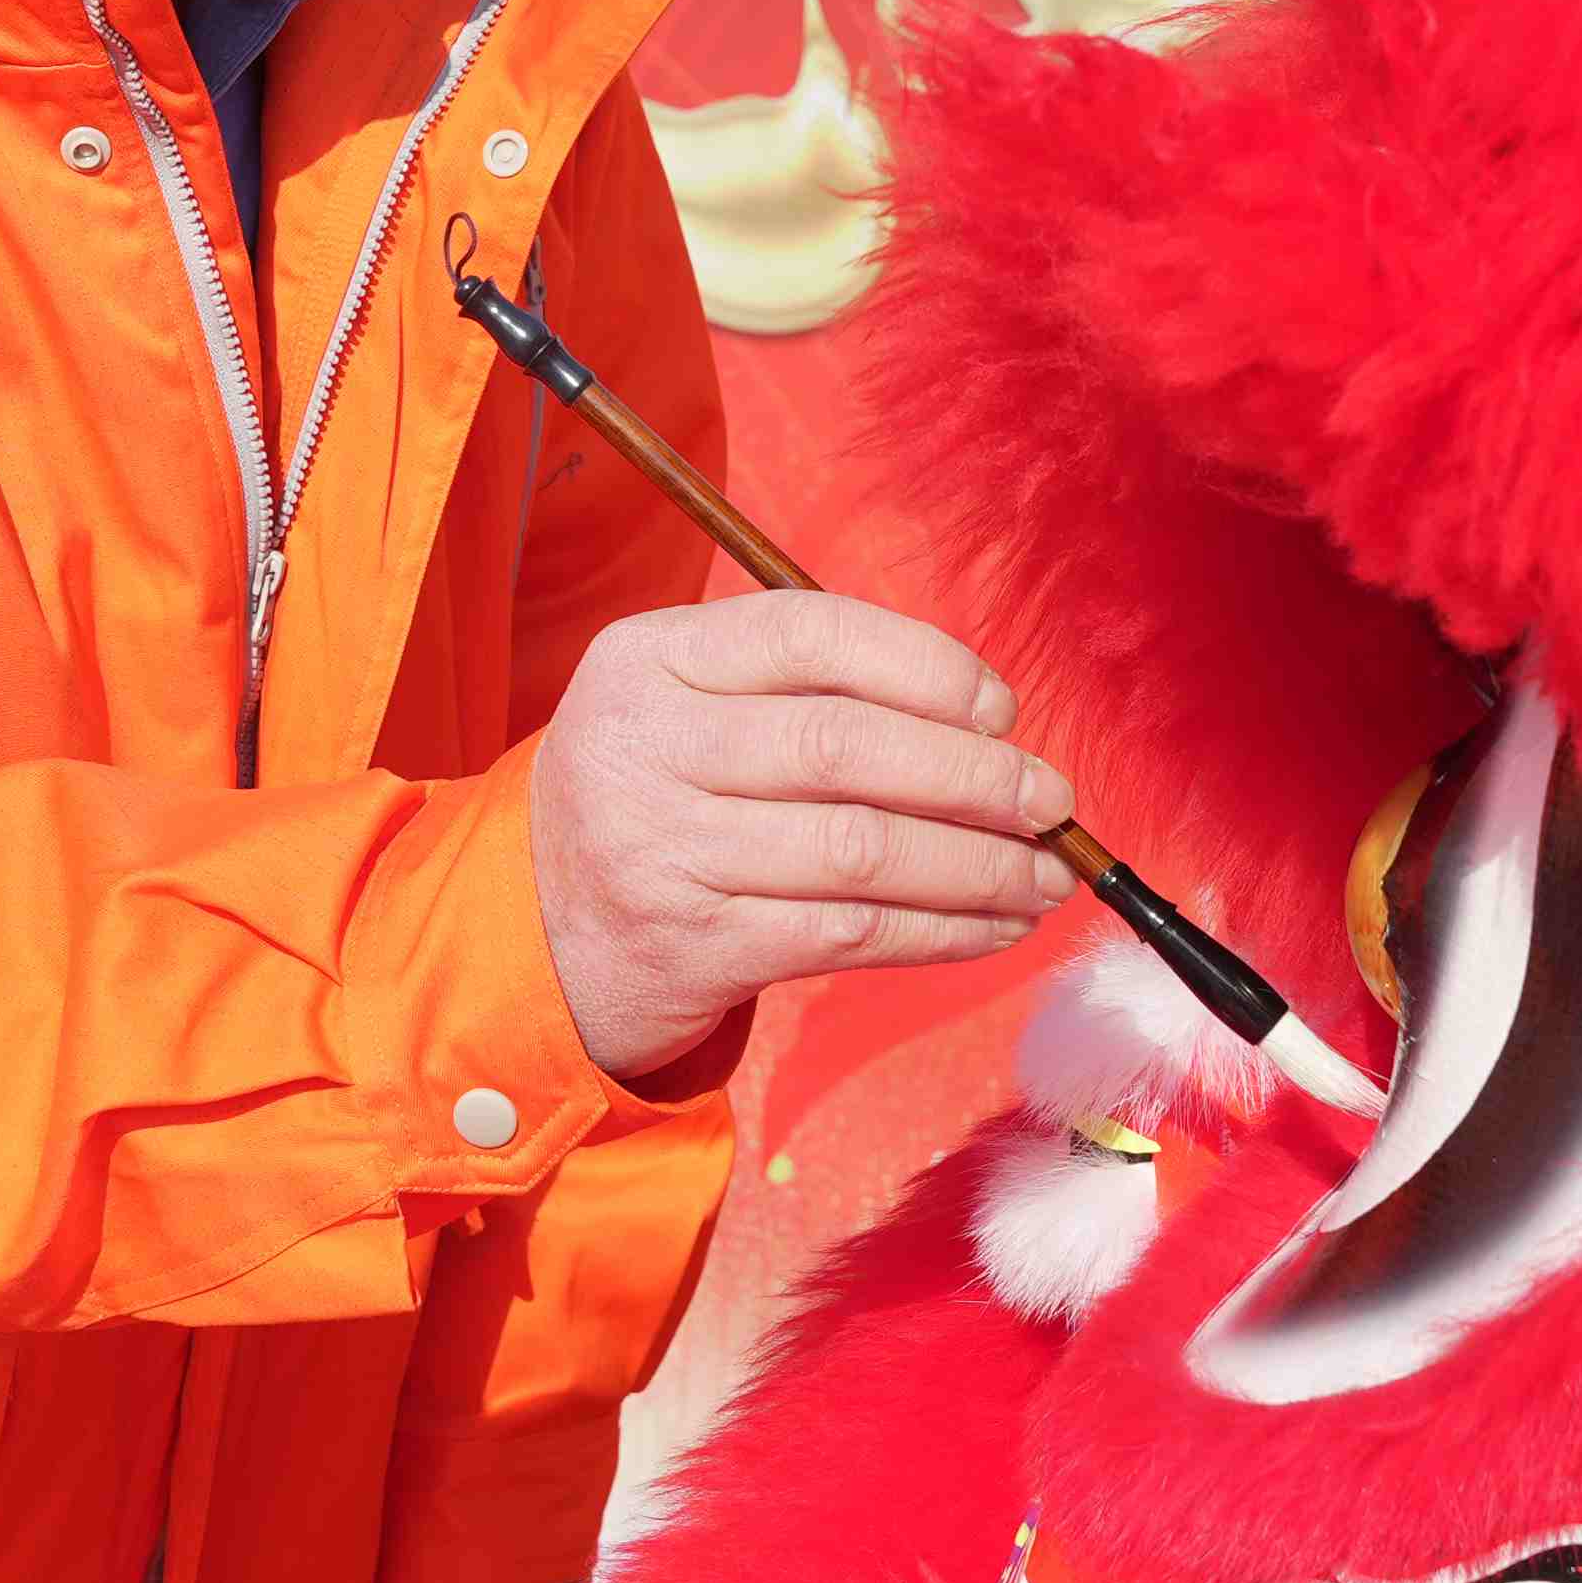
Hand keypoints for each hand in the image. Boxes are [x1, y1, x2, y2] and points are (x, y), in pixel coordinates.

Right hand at [528, 592, 1068, 1082]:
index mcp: (650, 657)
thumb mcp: (686, 706)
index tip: (1001, 710)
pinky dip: (942, 931)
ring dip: (977, 867)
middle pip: (845, 748)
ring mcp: (664, 851)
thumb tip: (986, 720)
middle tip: (1050, 800)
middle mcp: (647, 745)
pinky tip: (995, 926)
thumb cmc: (654, 797)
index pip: (810, 633)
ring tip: (1044, 875)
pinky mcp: (693, 948)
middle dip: (974, 777)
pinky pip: (850, 933)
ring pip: (861, 850)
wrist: (531, 931)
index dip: (925, 667)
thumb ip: (805, 688)